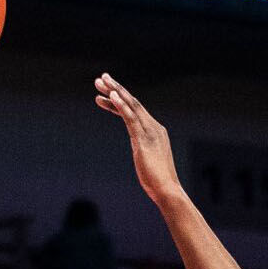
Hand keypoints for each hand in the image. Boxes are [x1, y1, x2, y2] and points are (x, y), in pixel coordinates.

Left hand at [94, 73, 181, 203]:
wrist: (167, 190)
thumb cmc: (159, 182)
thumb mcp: (150, 161)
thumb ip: (145, 152)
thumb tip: (143, 154)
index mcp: (155, 131)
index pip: (135, 111)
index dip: (119, 101)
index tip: (105, 94)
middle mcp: (154, 127)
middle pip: (133, 102)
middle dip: (115, 88)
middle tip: (100, 77)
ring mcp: (149, 131)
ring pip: (131, 105)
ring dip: (114, 91)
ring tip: (100, 81)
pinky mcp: (143, 139)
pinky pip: (130, 117)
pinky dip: (120, 105)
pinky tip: (111, 96)